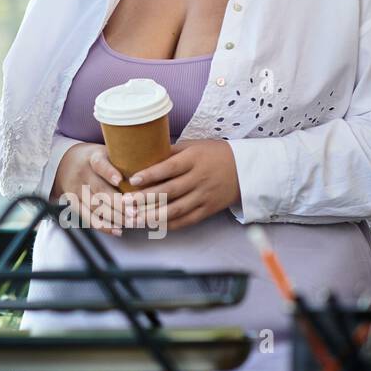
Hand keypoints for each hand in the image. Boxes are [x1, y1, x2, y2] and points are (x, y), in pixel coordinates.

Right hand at [49, 142, 130, 236]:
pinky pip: (88, 218)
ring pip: (95, 207)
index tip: (119, 180)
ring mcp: (76, 189)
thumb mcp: (107, 152)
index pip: (100, 165)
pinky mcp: (73, 203)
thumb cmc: (98, 159)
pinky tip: (119, 230)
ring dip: (115, 217)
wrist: (66, 162)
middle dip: (119, 203)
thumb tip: (153, 171)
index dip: (109, 172)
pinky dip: (103, 226)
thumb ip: (124, 161)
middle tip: (136, 213)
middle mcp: (82, 174)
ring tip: (133, 223)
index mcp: (93, 158)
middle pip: (99, 190)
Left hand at [122, 139, 240, 231]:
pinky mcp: (209, 209)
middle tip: (125, 203)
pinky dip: (170, 224)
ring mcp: (204, 196)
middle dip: (145, 199)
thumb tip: (143, 156)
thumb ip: (171, 153)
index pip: (168, 168)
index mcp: (193, 160)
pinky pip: (187, 220)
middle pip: (169, 191)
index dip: (150, 175)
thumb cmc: (214, 154)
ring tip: (135, 218)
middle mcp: (199, 179)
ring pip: (176, 209)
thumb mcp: (194, 146)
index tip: (132, 180)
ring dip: (153, 216)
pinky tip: (154, 224)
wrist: (245, 169)